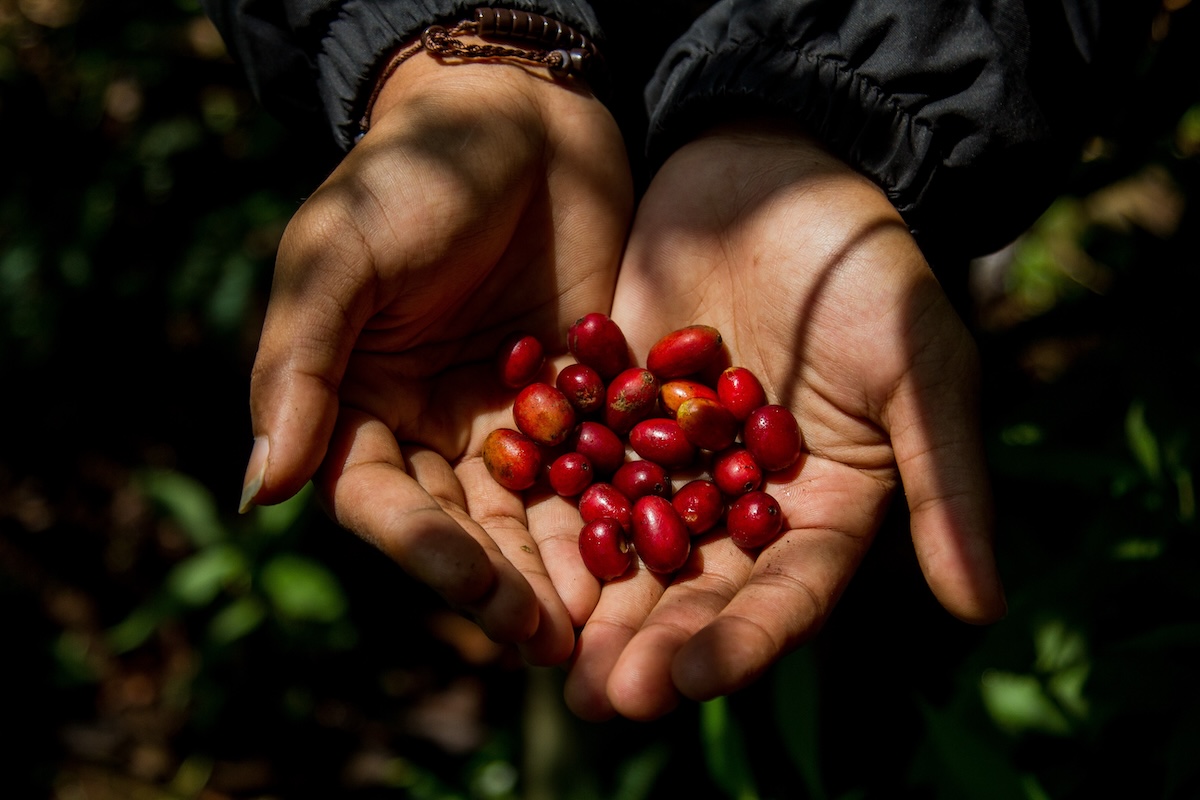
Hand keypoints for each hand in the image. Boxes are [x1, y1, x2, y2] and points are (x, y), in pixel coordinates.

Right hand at [238, 54, 632, 664]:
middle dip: (502, 583)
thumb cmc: (411, 174)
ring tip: (603, 624)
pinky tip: (652, 551)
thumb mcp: (339, 256)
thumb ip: (298, 365)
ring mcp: (510, 418)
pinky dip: (617, 507)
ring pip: (531, 511)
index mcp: (356, 405)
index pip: (380, 498)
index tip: (475, 585)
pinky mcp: (580, 397)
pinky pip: (595, 463)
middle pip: (460, 524)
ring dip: (561, 569)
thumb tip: (260, 490)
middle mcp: (430, 427)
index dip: (423, 548)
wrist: (521, 117)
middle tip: (550, 640)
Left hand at [564, 121, 1005, 719]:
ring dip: (588, 601)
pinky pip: (575, 469)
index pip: (786, 593)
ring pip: (626, 545)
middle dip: (650, 643)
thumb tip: (985, 612)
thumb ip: (943, 482)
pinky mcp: (610, 412)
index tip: (693, 680)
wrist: (778, 169)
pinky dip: (545, 509)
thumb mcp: (917, 366)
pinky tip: (503, 549)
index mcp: (820, 507)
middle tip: (597, 697)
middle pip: (696, 589)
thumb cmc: (866, 267)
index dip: (744, 642)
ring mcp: (670, 460)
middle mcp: (742, 500)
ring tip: (542, 652)